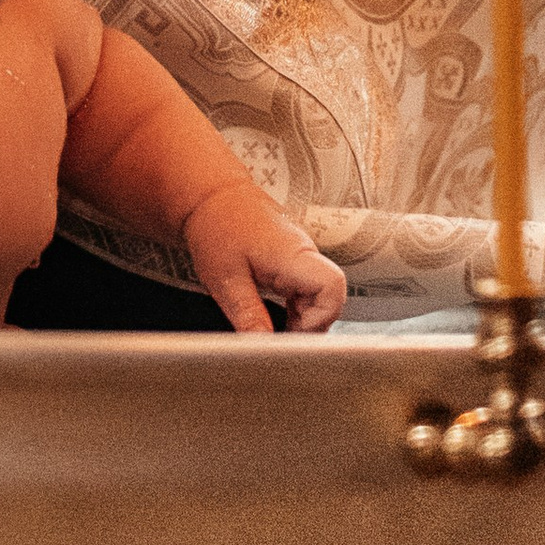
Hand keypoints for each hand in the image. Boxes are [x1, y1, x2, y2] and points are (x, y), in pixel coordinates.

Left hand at [181, 180, 346, 335]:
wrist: (211, 196)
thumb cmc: (217, 227)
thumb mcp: (226, 279)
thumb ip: (248, 315)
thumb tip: (263, 348)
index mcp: (293, 255)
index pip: (332, 287)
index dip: (320, 318)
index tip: (292, 334)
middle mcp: (305, 254)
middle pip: (330, 298)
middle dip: (309, 325)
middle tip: (278, 339)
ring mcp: (302, 257)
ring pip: (319, 297)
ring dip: (301, 319)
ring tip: (272, 329)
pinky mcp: (294, 261)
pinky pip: (307, 291)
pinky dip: (295, 309)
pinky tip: (273, 316)